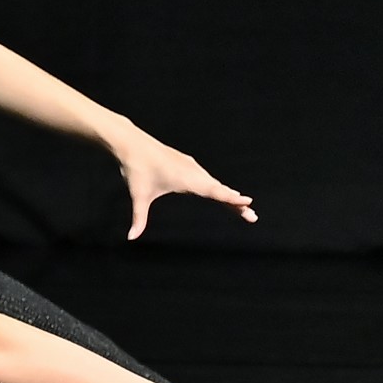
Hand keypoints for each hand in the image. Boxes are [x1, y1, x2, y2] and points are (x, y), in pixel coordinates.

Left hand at [110, 129, 255, 238]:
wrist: (131, 143)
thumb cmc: (136, 170)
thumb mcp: (138, 196)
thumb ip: (139, 218)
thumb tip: (131, 238)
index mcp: (187, 180)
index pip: (214, 191)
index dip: (231, 198)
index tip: (248, 202)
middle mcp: (193, 172)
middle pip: (220, 190)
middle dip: (236, 203)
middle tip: (252, 217)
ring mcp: (191, 166)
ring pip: (214, 183)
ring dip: (228, 195)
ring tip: (242, 207)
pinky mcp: (187, 163)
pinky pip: (206, 177)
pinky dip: (217, 186)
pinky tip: (221, 191)